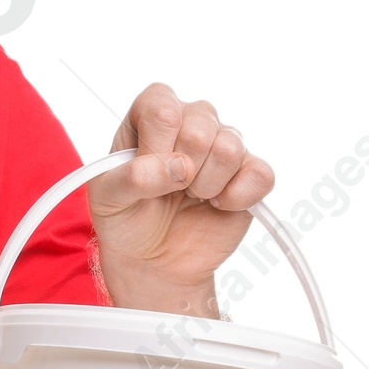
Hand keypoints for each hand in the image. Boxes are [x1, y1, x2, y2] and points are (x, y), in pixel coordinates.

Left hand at [87, 84, 274, 312]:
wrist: (152, 257)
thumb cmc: (125, 217)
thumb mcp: (107, 198)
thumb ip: (132, 178)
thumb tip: (178, 166)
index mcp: (152, 112)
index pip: (163, 110)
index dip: (156, 148)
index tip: (146, 175)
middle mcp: (192, 118)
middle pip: (199, 129)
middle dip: (181, 173)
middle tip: (169, 189)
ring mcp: (224, 144)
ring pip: (230, 148)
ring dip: (205, 186)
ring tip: (190, 195)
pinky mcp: (250, 173)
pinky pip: (260, 175)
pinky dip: (237, 198)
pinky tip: (217, 205)